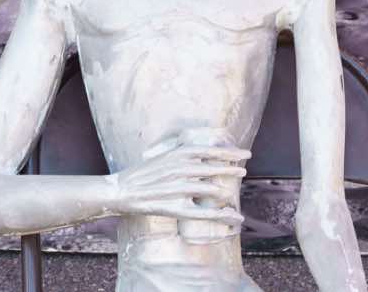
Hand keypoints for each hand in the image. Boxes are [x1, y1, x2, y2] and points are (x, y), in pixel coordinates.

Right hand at [108, 142, 247, 224]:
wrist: (122, 189)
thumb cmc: (143, 173)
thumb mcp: (163, 155)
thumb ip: (183, 153)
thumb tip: (204, 153)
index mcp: (178, 154)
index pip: (212, 150)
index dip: (231, 152)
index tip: (245, 153)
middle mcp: (181, 168)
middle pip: (215, 168)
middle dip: (233, 170)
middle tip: (244, 171)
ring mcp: (179, 188)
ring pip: (212, 190)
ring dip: (226, 194)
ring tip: (233, 195)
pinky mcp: (176, 207)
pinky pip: (205, 213)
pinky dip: (222, 216)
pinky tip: (234, 218)